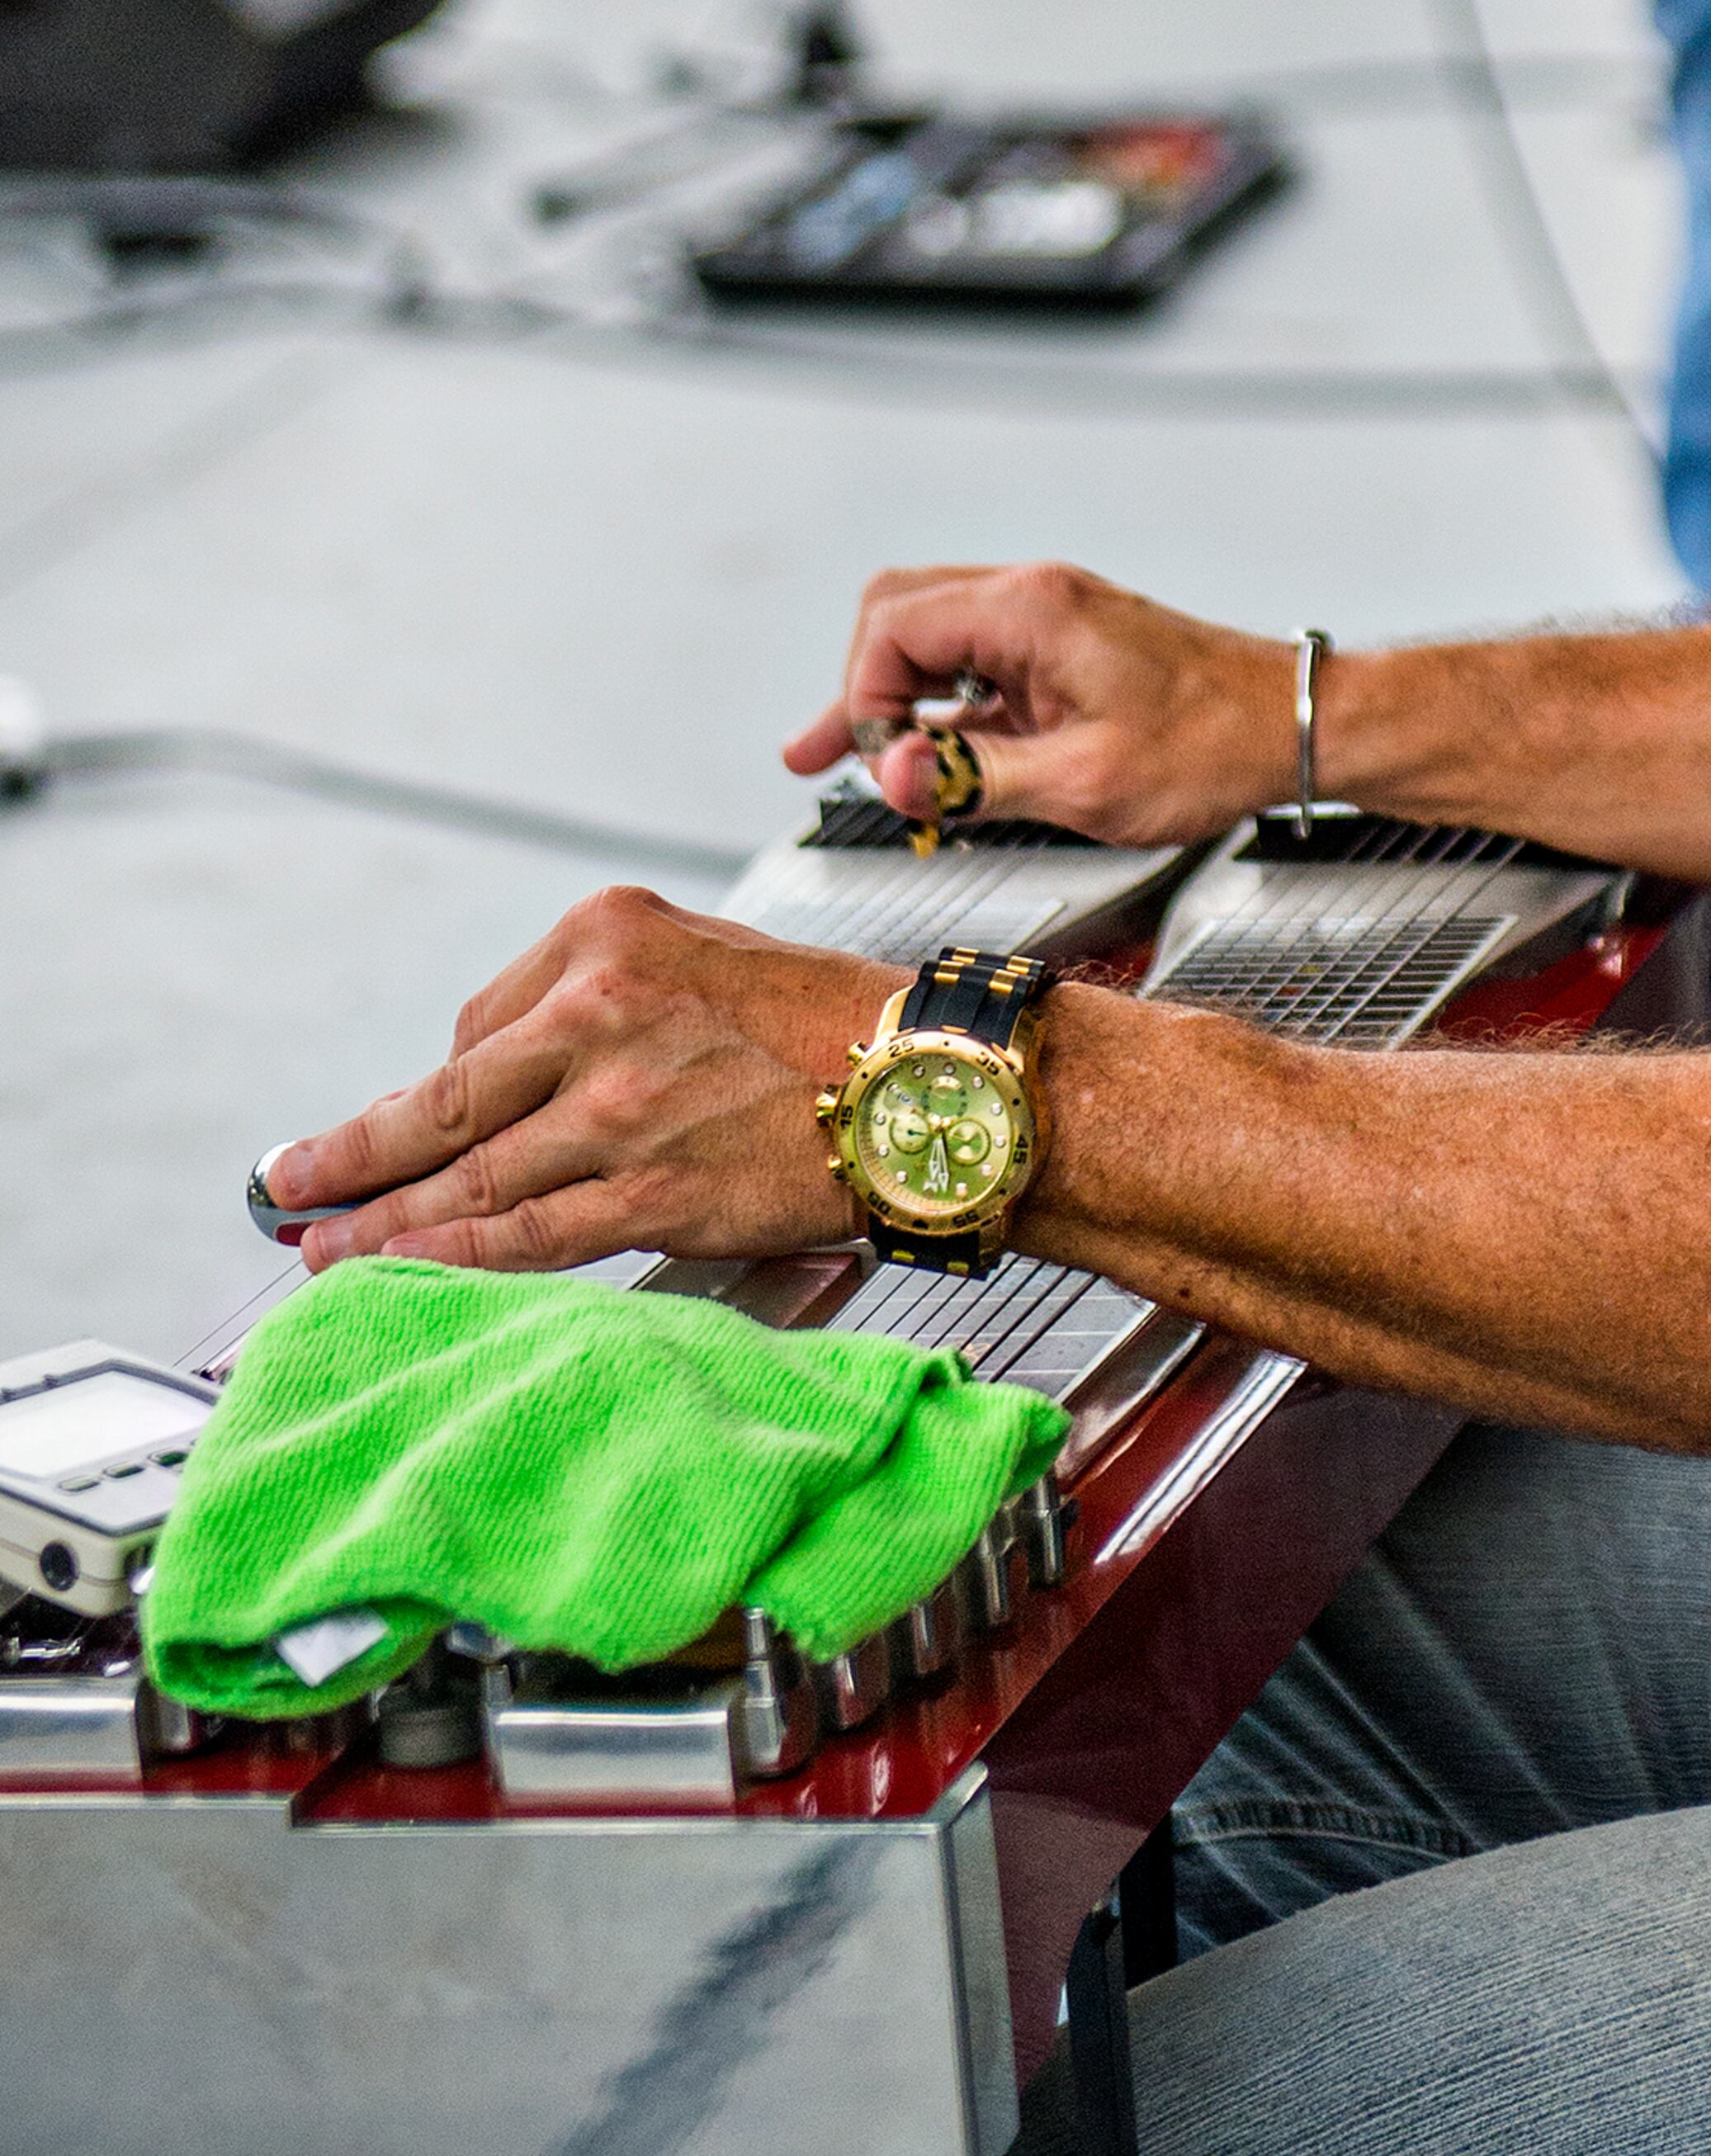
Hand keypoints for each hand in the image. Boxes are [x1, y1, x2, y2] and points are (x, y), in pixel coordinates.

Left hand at [260, 894, 894, 1275]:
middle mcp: (601, 1012)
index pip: (480, 1025)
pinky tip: (398, 1269)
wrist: (927, 1077)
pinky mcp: (651, 1190)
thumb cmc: (822, 1021)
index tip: (387, 1126)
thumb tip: (500, 1082)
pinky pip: (521, 1235)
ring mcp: (621, 1108)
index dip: (435, 1091)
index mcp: (608, 937)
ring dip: (378, 1221)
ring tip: (319, 1246)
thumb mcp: (697, 959)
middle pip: (444, 1098)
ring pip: (467, 1177)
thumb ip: (600, 1008)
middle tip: (286, 1178)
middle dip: (352, 1150)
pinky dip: (445, 1258)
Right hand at [786, 560, 1296, 847]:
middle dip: (859, 685)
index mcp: (1032, 612)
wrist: (1293, 724)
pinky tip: (926, 759)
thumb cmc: (1210, 749)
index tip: (879, 767)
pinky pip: (978, 664)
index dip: (863, 699)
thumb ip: (979, 778)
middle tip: (824, 757)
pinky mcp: (1065, 651)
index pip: (895, 628)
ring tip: (839, 757)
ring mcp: (1049, 621)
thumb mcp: (1087, 783)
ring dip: (892, 696)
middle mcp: (1033, 599)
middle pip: (901, 612)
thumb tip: (887, 775)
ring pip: (934, 635)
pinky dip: (941, 707)